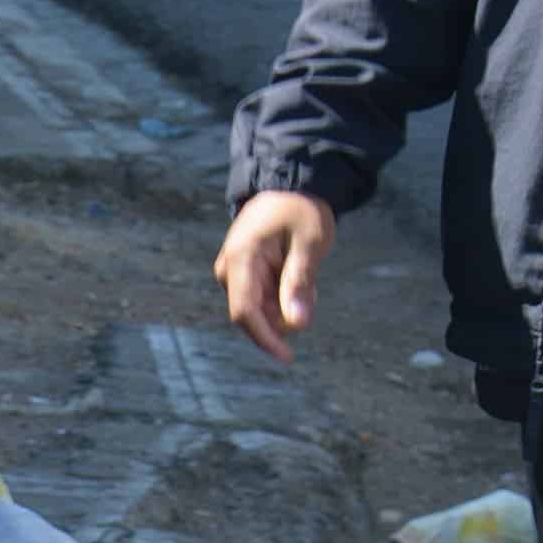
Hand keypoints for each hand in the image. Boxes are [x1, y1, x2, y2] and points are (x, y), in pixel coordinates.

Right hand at [214, 191, 335, 362]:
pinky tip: (296, 276)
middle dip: (284, 315)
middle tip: (312, 290)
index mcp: (241, 258)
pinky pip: (261, 299)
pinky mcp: (241, 273)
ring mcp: (233, 271)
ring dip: (286, 304)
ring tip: (306, 276)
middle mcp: (229, 268)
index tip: (288, 357)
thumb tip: (297, 325)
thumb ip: (300, 283)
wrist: (291, 185)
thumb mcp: (310, 243)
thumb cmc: (301, 210)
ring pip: (259, 309)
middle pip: (253, 315)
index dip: (265, 339)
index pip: (245, 312)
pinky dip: (283, 296)